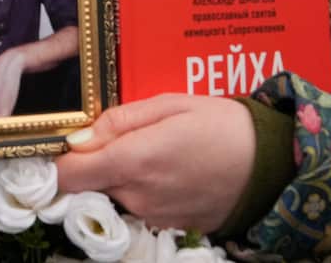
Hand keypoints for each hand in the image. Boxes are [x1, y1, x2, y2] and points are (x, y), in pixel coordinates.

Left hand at [56, 94, 255, 233]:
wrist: (272, 165)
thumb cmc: (222, 124)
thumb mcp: (171, 104)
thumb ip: (120, 120)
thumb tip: (79, 137)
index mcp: (134, 160)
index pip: (69, 175)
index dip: (58, 161)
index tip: (62, 145)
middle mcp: (138, 195)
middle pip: (90, 184)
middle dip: (95, 162)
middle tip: (121, 136)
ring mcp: (154, 215)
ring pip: (115, 194)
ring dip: (121, 175)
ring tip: (154, 149)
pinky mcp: (170, 226)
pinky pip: (140, 206)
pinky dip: (143, 189)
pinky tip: (170, 170)